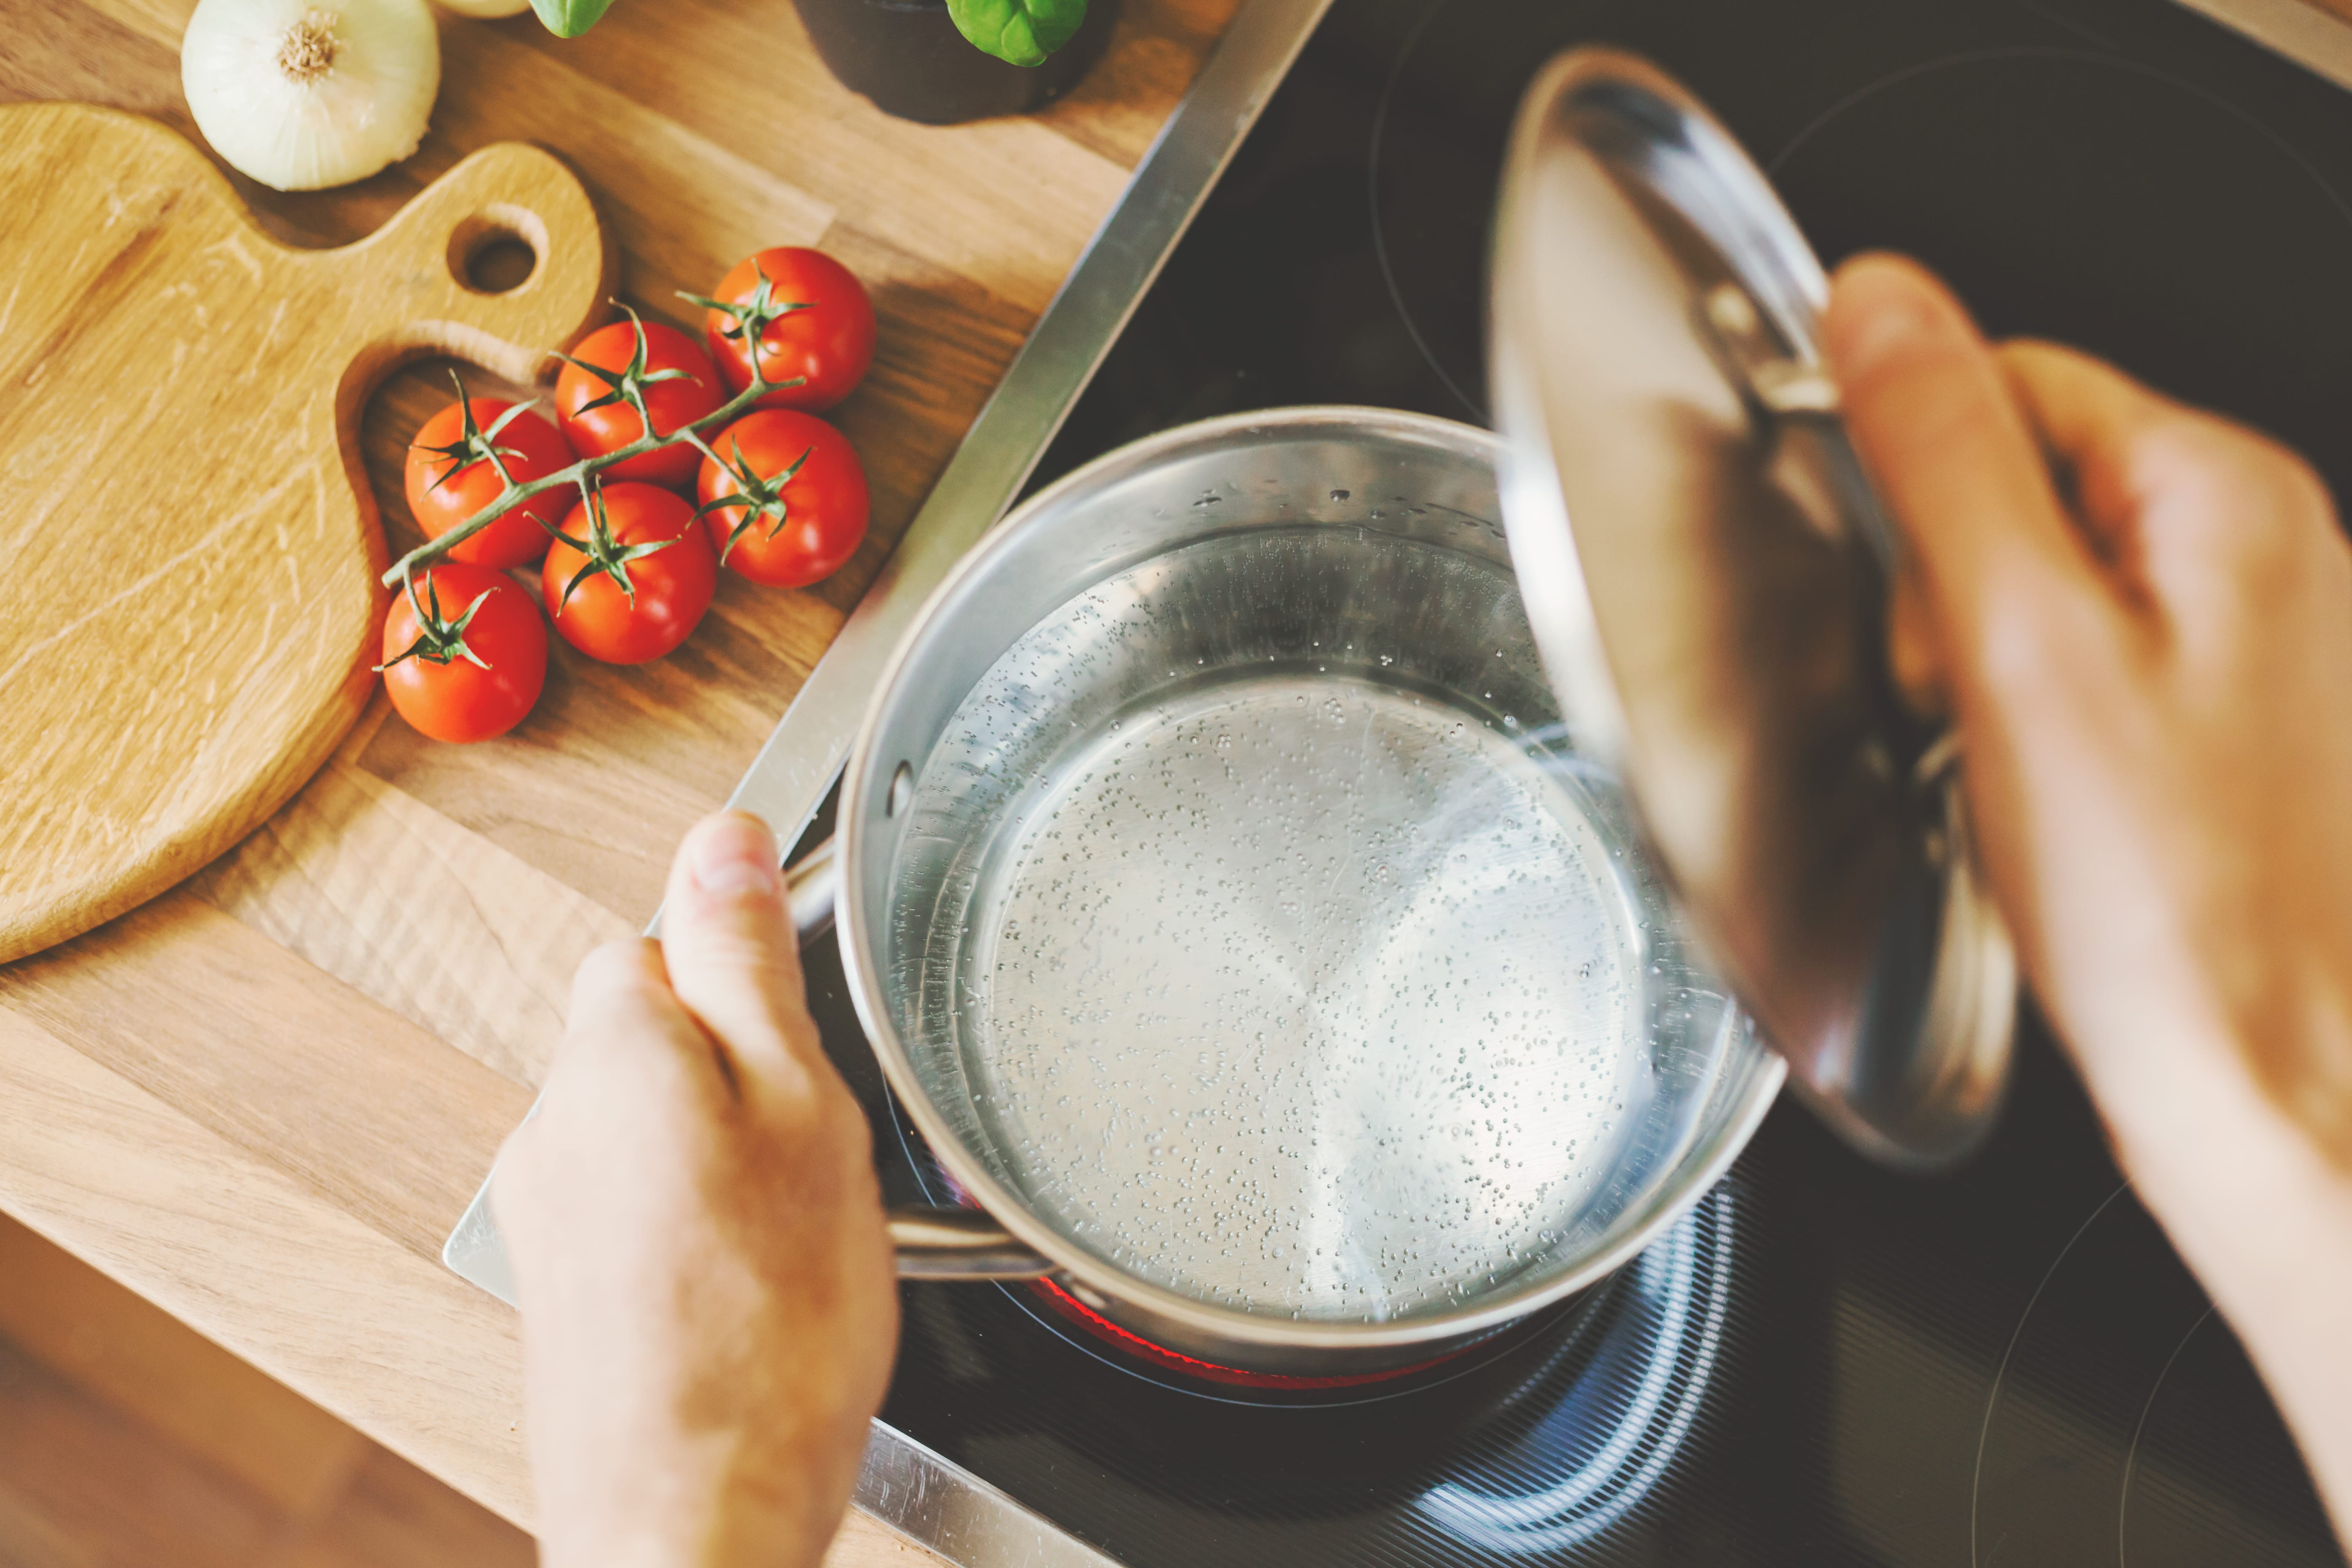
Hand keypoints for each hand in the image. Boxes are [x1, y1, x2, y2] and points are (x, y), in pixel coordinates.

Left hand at [493, 812, 896, 1567]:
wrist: (694, 1519)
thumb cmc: (766, 1331)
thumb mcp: (798, 1105)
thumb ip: (746, 961)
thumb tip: (719, 837)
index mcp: (612, 1047)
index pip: (668, 927)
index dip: (755, 965)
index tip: (815, 1025)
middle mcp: (554, 1118)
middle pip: (659, 1024)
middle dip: (744, 1062)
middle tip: (826, 1143)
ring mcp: (550, 1207)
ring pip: (655, 1117)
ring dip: (725, 1145)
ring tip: (802, 1227)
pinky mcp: (565, 1284)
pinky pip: (643, 1200)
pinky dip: (700, 1219)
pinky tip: (761, 1283)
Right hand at [1823, 255, 2351, 1537]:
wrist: (2271, 1086)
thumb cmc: (2173, 904)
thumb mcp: (2019, 645)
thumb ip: (1944, 453)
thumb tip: (1878, 301)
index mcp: (2221, 495)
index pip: (2005, 381)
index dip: (1919, 485)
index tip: (1919, 605)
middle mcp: (2258, 550)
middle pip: (2018, 485)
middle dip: (1949, 592)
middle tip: (1967, 707)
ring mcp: (2245, 641)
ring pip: (2036, 588)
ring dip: (1981, 670)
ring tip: (2013, 771)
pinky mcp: (2218, 724)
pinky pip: (2071, 671)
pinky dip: (2027, 726)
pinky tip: (2044, 803)